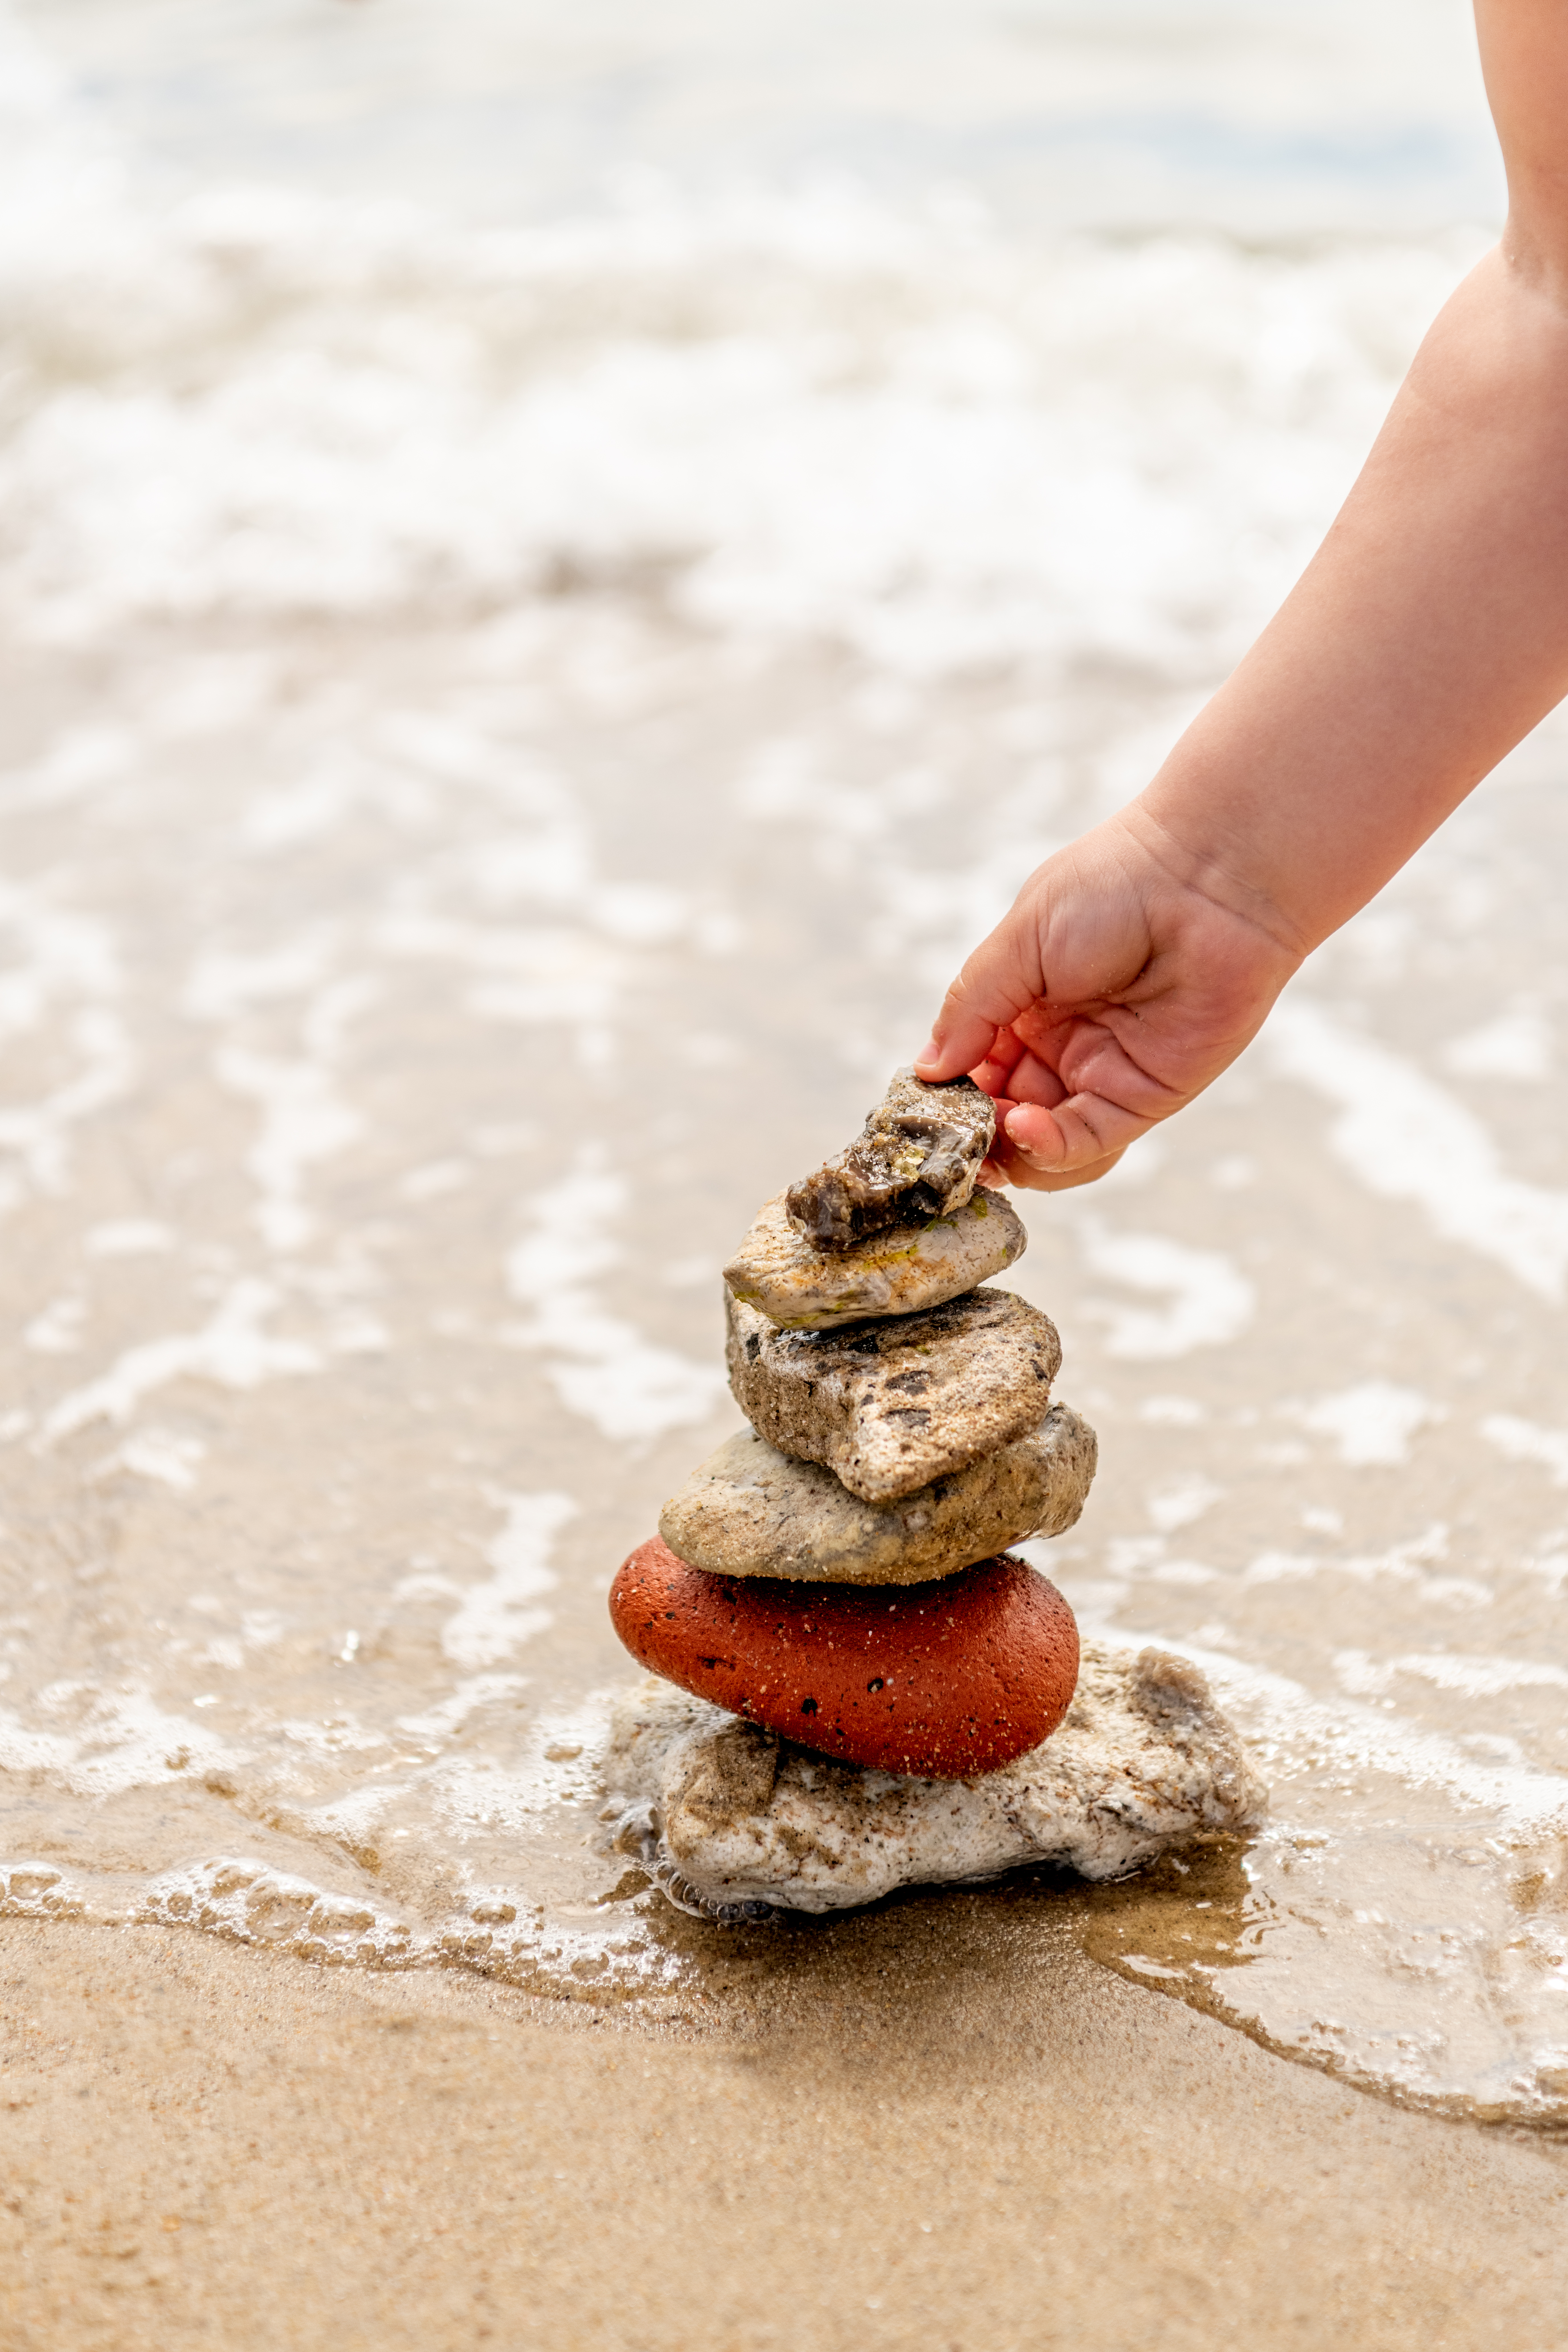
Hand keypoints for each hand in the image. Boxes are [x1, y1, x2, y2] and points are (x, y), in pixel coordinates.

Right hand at [913, 803, 1302, 1191]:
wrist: (1209, 878)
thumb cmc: (1114, 887)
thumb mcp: (1018, 943)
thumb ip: (971, 1009)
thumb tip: (926, 1071)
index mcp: (1025, 1005)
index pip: (973, 1068)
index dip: (947, 1093)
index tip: (922, 1106)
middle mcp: (1061, 1045)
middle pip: (1002, 1114)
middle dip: (974, 1133)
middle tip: (952, 1139)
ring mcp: (1103, 1073)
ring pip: (1044, 1144)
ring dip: (1009, 1151)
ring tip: (989, 1138)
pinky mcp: (1146, 1097)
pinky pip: (1089, 1141)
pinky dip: (1052, 1147)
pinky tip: (1024, 1126)